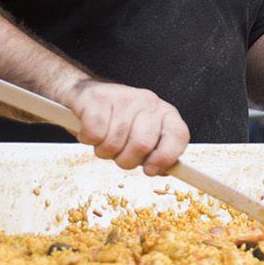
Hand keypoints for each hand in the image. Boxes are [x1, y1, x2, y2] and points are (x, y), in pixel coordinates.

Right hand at [62, 79, 189, 175]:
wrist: (85, 93)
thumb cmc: (116, 120)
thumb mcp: (141, 136)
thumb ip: (155, 152)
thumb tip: (161, 170)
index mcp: (164, 112)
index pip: (178, 136)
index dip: (165, 158)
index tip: (150, 169)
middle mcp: (148, 102)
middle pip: (142, 145)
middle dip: (126, 159)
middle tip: (118, 152)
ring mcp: (123, 98)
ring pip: (114, 143)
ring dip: (104, 150)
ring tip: (103, 139)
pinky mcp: (97, 99)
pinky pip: (94, 133)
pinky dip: (88, 140)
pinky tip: (89, 131)